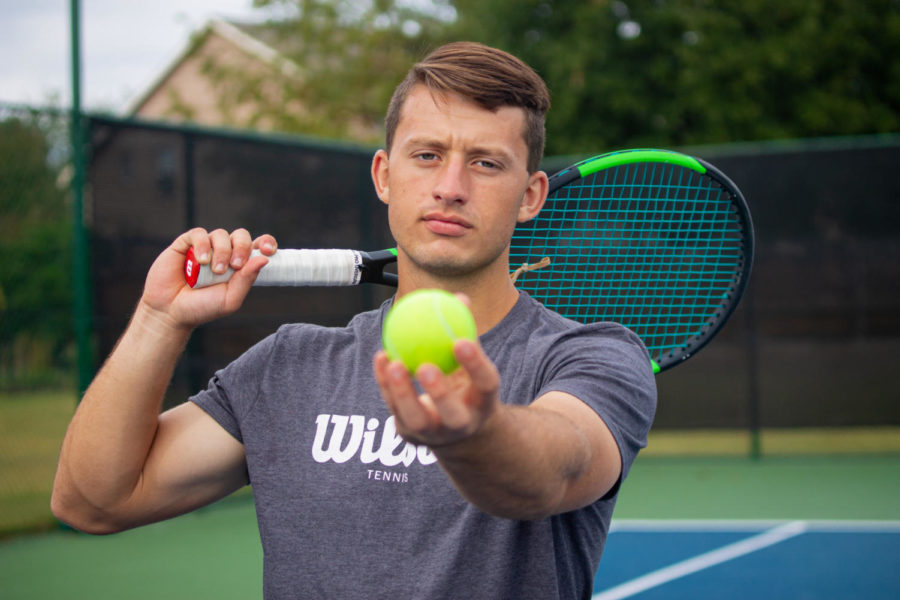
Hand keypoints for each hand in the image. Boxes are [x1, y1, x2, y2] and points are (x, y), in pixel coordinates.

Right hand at [140, 228, 277, 329]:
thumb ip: (246, 280)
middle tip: (236, 265)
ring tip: (216, 270)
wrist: (171, 311)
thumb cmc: (202, 307)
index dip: (266, 243)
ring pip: (221, 234)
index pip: (257, 246)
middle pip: (241, 236)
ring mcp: (205, 247)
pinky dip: (203, 245)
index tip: (268, 250)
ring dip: (222, 251)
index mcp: (239, 265)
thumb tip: (264, 259)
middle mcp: (224, 253)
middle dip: (242, 247)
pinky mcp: (185, 244)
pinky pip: (199, 234)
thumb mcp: (230, 299)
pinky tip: (201, 261)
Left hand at [373, 338, 500, 447]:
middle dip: (440, 393)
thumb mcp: (470, 361)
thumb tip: (459, 297)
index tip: (461, 341)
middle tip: (425, 366)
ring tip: (394, 363)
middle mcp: (461, 424)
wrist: (455, 429)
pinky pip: (394, 409)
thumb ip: (464, 331)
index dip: (475, 365)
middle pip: (453, 415)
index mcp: (483, 403)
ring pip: (417, 420)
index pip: (486, 384)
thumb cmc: (464, 383)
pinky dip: (385, 384)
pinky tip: (381, 358)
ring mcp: (434, 434)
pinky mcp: (410, 435)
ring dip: (403, 392)